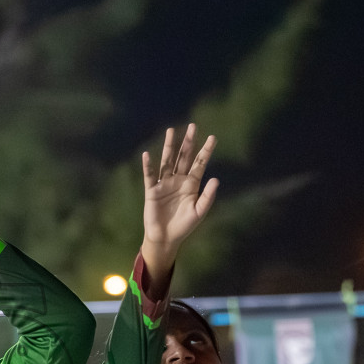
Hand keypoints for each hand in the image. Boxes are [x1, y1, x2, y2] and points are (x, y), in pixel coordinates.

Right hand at [141, 123, 218, 272]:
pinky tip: (147, 154)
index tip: (212, 137)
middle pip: (184, 157)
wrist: (166, 238)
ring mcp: (165, 183)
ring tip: (171, 131)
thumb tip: (216, 179)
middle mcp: (179, 180)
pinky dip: (148, 166)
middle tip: (193, 126)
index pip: (200, 164)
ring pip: (168, 161)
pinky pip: (150, 175)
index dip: (206, 151)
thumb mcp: (199, 212)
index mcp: (192, 184)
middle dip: (189, 142)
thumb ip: (207, 197)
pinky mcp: (152, 190)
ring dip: (169, 146)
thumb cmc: (184, 226)